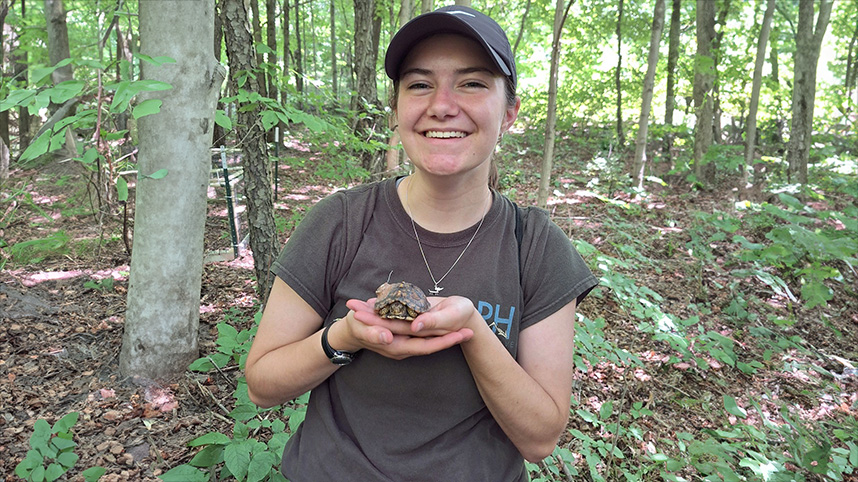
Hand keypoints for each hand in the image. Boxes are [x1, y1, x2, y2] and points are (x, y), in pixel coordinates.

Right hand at [344, 297, 474, 359]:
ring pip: (429, 342)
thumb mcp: (360, 327)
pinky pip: (423, 338)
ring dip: (446, 336)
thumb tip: (387, 337)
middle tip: (471, 331)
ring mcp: (404, 345)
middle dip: (451, 339)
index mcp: (395, 346)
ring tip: (465, 329)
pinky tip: (448, 327)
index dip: (444, 340)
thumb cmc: (355, 327)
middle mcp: (403, 349)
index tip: (462, 334)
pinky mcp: (404, 339)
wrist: (349, 332)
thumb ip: (373, 333)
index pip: (425, 345)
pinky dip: (435, 333)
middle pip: (432, 346)